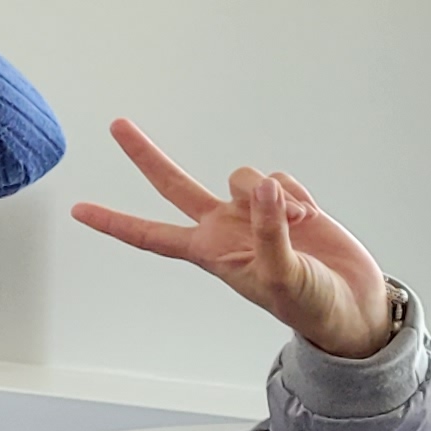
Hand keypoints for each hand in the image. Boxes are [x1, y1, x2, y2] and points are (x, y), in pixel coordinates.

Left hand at [70, 120, 396, 360]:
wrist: (353, 305)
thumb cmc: (309, 305)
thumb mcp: (281, 275)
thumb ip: (270, 231)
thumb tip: (264, 190)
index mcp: (211, 253)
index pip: (151, 236)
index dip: (115, 223)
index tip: (77, 211)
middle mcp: (224, 228)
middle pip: (175, 185)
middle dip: (146, 155)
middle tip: (117, 125)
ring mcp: (255, 214)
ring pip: (245, 176)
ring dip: (272, 194)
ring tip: (297, 226)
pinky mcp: (288, 203)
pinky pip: (282, 180)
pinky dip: (297, 195)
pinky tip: (309, 220)